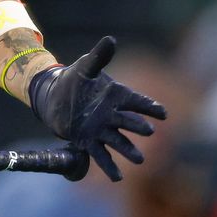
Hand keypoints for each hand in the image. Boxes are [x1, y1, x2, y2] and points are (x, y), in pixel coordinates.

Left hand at [28, 36, 166, 181]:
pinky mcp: (87, 141)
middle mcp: (112, 114)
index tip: (163, 113)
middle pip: (128, 122)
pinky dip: (108, 166)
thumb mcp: (85, 66)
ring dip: (128, 150)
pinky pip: (100, 155)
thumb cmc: (74, 79)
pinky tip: (116, 177)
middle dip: (138, 126)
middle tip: (149, 131)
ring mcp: (101, 129)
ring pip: (118, 141)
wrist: (54, 96)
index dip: (149, 107)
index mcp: (115, 96)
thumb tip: (110, 39)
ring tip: (138, 160)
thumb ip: (99, 57)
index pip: (136, 101)